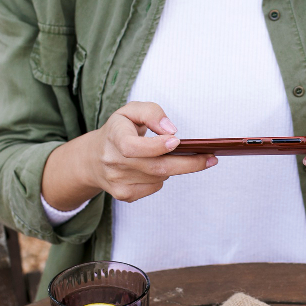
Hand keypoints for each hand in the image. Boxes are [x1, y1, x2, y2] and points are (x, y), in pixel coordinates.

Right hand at [42, 102, 214, 208]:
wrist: (94, 158)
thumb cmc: (119, 130)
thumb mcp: (131, 111)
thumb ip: (151, 112)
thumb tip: (171, 130)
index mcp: (113, 137)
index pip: (133, 147)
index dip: (156, 146)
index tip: (177, 141)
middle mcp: (113, 162)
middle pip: (156, 168)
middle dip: (189, 164)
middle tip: (211, 158)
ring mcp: (118, 182)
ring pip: (160, 178)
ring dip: (173, 167)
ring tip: (172, 155)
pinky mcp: (124, 195)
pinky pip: (155, 187)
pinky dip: (161, 177)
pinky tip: (153, 167)